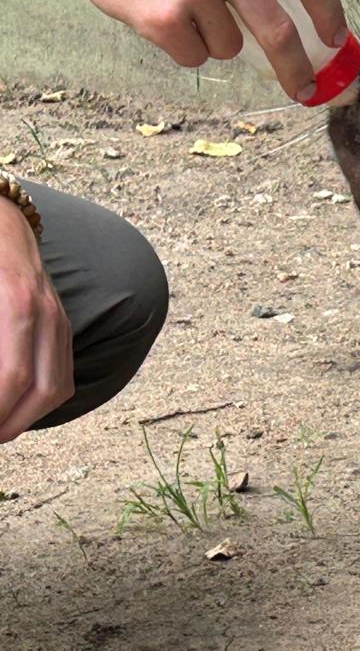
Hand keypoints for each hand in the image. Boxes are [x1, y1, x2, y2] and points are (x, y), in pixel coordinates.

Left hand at [0, 204, 72, 442]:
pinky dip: (42, 398)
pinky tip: (17, 405)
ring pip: (57, 387)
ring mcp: (59, 320)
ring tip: (2, 428)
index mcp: (16, 309)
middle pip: (41, 392)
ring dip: (28, 417)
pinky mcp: (62, 323)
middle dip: (10, 423)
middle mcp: (46, 317)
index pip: (11, 380)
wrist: (1, 221)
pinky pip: (61, 373)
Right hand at [48, 0, 346, 100]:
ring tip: (186, 6)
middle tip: (304, 87)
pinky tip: (163, 16)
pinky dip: (185, 47)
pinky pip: (194, 55)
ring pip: (231, 47)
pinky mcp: (163, 19)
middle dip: (297, 69)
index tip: (334, 38)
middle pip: (281, 33)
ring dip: (217, 40)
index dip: (330, 14)